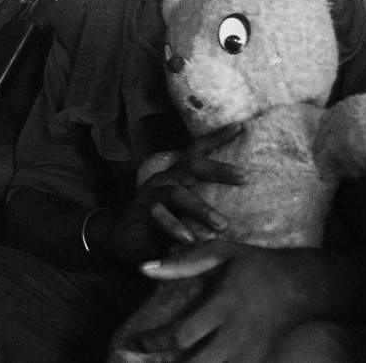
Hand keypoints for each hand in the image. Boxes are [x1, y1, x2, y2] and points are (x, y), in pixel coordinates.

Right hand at [101, 126, 246, 261]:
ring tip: (222, 224)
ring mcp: (149, 194)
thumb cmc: (160, 227)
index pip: (196, 151)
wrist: (120, 239)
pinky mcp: (138, 211)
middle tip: (244, 177)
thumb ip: (203, 209)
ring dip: (201, 209)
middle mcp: (164, 179)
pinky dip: (176, 227)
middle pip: (191, 166)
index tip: (240, 126)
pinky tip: (190, 239)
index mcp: (176, 176)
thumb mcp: (184, 213)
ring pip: (177, 193)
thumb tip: (242, 212)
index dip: (216, 138)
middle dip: (218, 170)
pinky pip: (158, 215)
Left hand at [138, 240, 317, 362]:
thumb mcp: (221, 253)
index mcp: (224, 306)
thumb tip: (144, 268)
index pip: (182, 335)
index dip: (153, 343)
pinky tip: (191, 362)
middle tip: (143, 361)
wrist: (302, 287)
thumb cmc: (255, 266)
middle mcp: (237, 336)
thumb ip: (183, 261)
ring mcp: (250, 354)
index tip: (134, 342)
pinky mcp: (259, 362)